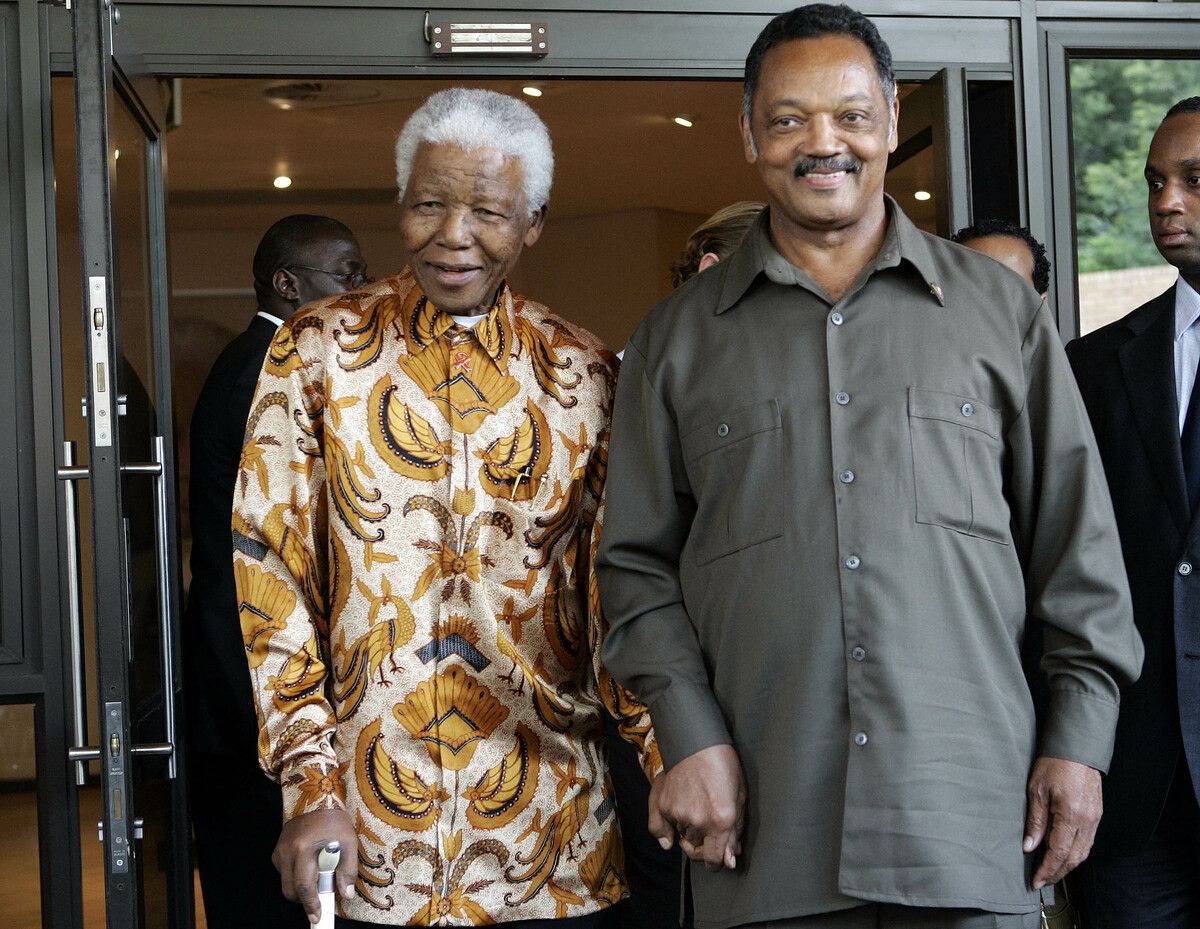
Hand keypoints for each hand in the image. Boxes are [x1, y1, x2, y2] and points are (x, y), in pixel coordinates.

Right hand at [272, 807, 357, 922]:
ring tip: (317, 878)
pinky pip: (283, 872)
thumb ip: (348, 869)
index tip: (317, 917)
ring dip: (299, 888)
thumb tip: (346, 894)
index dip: (310, 904)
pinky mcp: (277, 849)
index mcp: (305, 848)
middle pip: (290, 890)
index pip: (304, 886)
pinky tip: (308, 866)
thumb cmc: (334, 820)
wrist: (317, 798)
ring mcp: (280, 850)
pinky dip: (294, 876)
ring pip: (285, 882)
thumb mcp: (348, 841)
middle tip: (318, 900)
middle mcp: (288, 851)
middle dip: (304, 900)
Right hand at [648, 743, 745, 871]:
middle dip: (704, 847)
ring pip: (682, 839)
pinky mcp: (662, 805)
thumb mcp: (739, 798)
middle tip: (708, 833)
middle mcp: (698, 821)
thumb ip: (734, 832)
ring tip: (696, 811)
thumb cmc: (723, 765)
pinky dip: (669, 828)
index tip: (718, 860)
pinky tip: (677, 819)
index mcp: (721, 821)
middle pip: (697, 851)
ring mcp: (678, 814)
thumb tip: (730, 860)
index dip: (718, 863)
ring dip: (689, 833)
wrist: (696, 741)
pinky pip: (662, 830)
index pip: (715, 860)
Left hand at [1023, 756, 1102, 888]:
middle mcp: (1087, 821)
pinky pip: (1088, 841)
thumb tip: (1029, 846)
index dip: (1047, 869)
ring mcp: (1095, 818)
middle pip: (1073, 857)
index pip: (1058, 852)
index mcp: (1070, 815)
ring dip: (1067, 866)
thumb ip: (1035, 821)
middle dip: (1057, 872)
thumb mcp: (1036, 790)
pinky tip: (1064, 855)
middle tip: (1042, 881)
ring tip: (1051, 872)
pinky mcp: (1097, 814)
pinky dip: (1076, 853)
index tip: (1036, 881)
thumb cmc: (1054, 763)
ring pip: (1083, 852)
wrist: (1078, 748)